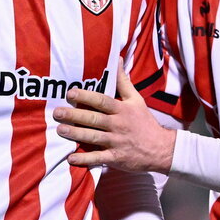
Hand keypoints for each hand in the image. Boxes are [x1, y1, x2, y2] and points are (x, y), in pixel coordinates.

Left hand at [54, 64, 175, 172]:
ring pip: (94, 137)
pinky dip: (85, 160)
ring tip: (60, 130)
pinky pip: (99, 158)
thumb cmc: (145, 122)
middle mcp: (118, 125)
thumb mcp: (137, 100)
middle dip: (75, 115)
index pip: (102, 101)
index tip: (70, 93)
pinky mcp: (116, 158)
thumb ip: (123, 81)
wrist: (161, 149)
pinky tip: (71, 158)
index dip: (86, 96)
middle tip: (57, 112)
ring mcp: (117, 142)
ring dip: (76, 134)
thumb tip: (117, 59)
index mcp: (122, 110)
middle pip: (94, 119)